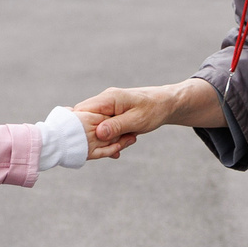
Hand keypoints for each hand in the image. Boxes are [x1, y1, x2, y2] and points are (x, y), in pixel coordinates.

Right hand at [75, 79, 223, 158]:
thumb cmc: (155, 109)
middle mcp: (105, 100)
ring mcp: (108, 107)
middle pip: (86, 119)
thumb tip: (99, 133)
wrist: (168, 103)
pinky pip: (104, 126)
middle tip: (109, 147)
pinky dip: (110, 137)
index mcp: (108, 98)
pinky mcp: (112, 113)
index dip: (79, 126)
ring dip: (104, 138)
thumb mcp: (137, 120)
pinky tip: (118, 147)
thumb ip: (117, 126)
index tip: (87, 142)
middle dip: (94, 136)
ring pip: (95, 125)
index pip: (82, 110)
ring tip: (119, 147)